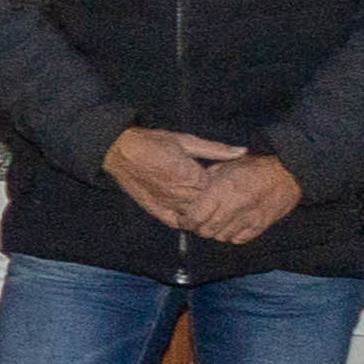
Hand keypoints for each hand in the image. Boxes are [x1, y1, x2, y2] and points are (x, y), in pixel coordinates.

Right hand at [105, 126, 246, 229]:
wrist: (120, 150)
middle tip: (220, 195)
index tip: (227, 181)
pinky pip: (177, 222)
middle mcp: (181, 194)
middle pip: (209, 206)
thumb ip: (216, 150)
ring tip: (206, 204)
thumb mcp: (187, 141)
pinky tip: (190, 214)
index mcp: (192, 176)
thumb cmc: (154, 142)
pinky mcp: (156, 210)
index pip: (219, 191)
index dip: (224, 187)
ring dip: (202, 212)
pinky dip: (186, 221)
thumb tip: (243, 151)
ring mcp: (168, 204)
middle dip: (215, 201)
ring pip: (195, 216)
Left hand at [185, 152, 302, 244]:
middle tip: (199, 222)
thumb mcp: (225, 166)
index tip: (186, 219)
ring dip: (215, 232)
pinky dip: (231, 235)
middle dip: (199, 228)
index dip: (188, 220)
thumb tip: (191, 192)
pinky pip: (237, 240)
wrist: (288, 175)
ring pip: (221, 237)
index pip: (196, 216)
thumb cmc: (255, 168)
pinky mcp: (259, 226)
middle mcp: (234, 206)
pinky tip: (231, 224)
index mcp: (223, 189)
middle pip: (206, 230)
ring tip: (216, 221)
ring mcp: (248, 218)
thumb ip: (206, 181)